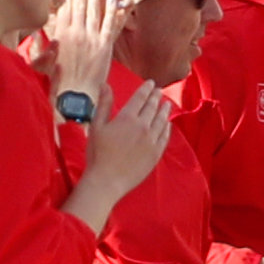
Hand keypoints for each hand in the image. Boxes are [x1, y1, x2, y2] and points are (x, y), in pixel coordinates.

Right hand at [49, 0, 132, 116]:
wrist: (75, 96)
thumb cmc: (59, 82)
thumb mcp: (45, 61)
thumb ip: (42, 46)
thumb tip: (37, 33)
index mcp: (61, 34)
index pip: (66, 7)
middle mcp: (75, 33)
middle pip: (79, 3)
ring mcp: (91, 39)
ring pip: (94, 10)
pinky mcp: (104, 47)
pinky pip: (109, 25)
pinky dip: (112, 12)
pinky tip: (114, 0)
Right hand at [85, 82, 172, 197]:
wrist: (108, 180)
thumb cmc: (98, 154)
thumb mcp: (97, 125)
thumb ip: (104, 104)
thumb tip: (105, 85)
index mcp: (127, 118)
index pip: (140, 98)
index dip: (146, 89)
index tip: (150, 83)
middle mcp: (142, 127)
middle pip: (152, 107)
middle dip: (156, 97)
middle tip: (159, 91)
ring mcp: (151, 141)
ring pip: (161, 121)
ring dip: (165, 110)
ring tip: (167, 104)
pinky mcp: (156, 154)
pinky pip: (165, 137)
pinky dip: (167, 128)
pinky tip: (167, 124)